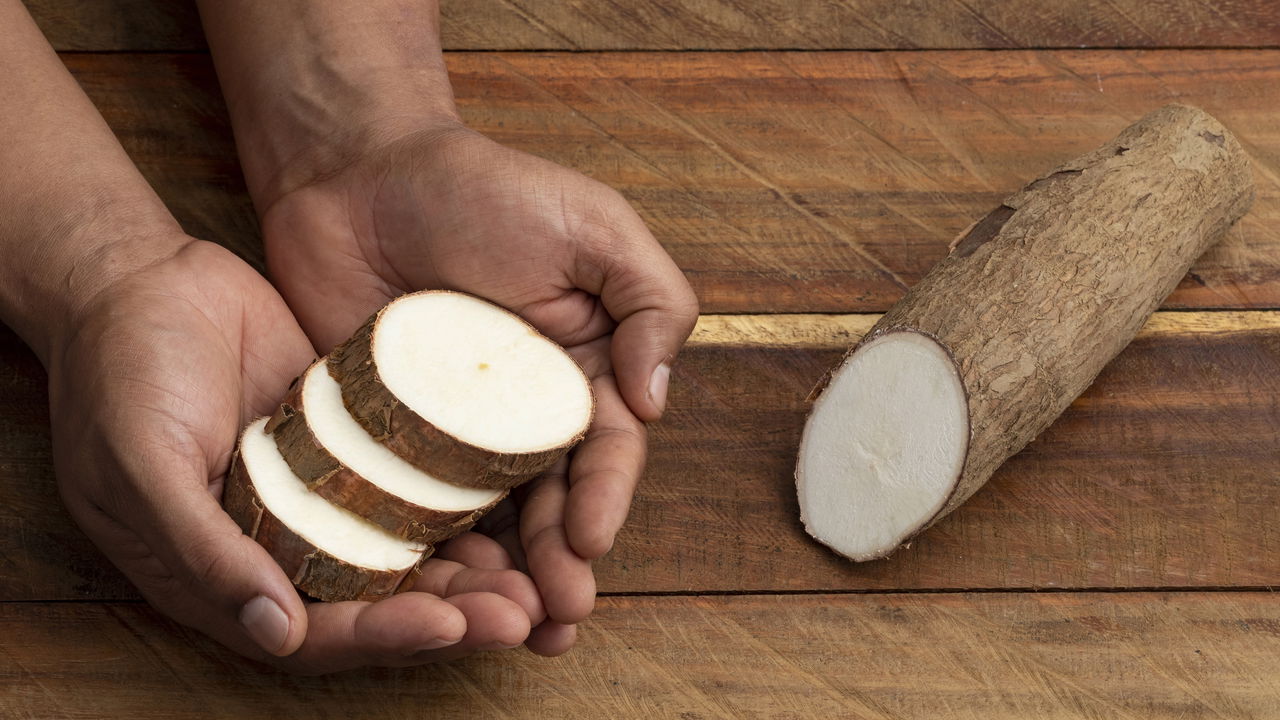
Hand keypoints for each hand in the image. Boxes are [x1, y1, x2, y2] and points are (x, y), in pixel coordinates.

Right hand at [48, 238, 547, 672]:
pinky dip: (463, 498)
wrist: (141, 283)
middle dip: (455, 614)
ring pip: (413, 549)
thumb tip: (277, 634)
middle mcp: (287, 547)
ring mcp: (327, 495)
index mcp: (226, 576)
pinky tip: (518, 498)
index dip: (386, 635)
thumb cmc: (118, 377)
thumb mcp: (144, 466)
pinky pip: (418, 481)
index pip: (319, 630)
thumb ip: (206, 553)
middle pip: (383, 602)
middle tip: (525, 613)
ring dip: (474, 569)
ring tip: (540, 577)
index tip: (449, 622)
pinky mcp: (359, 445)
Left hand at [259, 124, 699, 653]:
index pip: (605, 450)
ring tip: (509, 629)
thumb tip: (654, 403)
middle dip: (559, 563)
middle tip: (555, 617)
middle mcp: (523, 414)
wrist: (358, 174)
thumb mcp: (594, 228)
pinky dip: (425, 553)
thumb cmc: (485, 190)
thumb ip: (650, 304)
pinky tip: (433, 594)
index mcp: (582, 372)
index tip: (587, 540)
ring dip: (503, 578)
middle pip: (550, 502)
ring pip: (487, 521)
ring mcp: (452, 433)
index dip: (603, 498)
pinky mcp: (386, 440)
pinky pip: (408, 503)